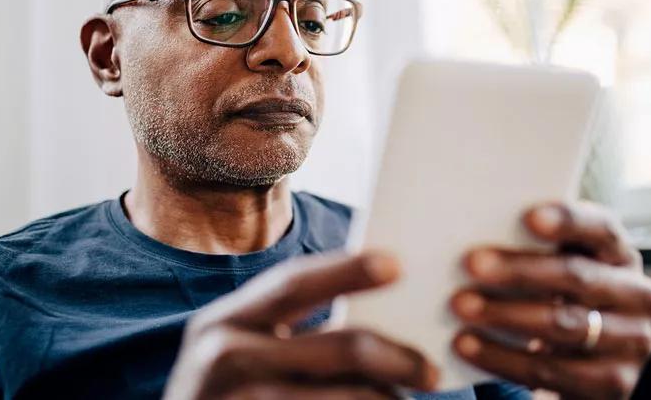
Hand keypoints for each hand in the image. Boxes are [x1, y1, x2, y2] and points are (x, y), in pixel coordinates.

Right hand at [163, 251, 438, 398]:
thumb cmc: (225, 392)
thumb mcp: (240, 351)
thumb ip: (287, 329)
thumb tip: (376, 311)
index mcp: (223, 320)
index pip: (293, 282)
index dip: (347, 270)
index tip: (398, 263)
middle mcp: (220, 356)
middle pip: (333, 346)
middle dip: (391, 354)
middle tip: (430, 370)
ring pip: (339, 399)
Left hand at [450, 201, 650, 399]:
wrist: (579, 360)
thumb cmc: (553, 293)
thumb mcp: (553, 265)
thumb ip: (531, 244)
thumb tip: (475, 229)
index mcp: (619, 253)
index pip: (600, 228)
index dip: (567, 221)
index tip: (528, 218)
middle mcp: (637, 294)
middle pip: (576, 277)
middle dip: (519, 270)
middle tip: (470, 263)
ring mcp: (632, 341)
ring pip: (565, 325)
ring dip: (505, 314)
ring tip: (460, 305)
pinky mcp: (614, 384)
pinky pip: (552, 371)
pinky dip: (502, 358)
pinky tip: (466, 344)